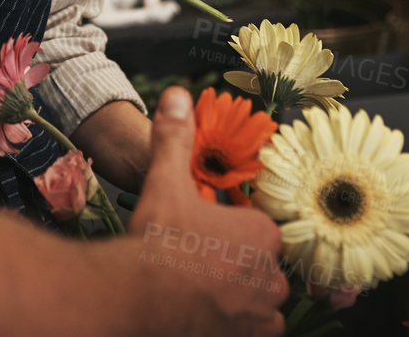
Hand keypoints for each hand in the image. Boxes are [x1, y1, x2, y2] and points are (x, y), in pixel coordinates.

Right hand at [126, 88, 287, 336]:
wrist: (138, 295)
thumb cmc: (157, 238)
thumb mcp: (165, 180)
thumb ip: (175, 137)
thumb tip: (178, 94)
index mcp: (261, 233)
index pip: (261, 231)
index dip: (233, 233)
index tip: (207, 235)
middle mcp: (270, 276)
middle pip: (264, 268)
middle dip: (240, 267)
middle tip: (202, 263)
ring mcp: (258, 313)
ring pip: (264, 304)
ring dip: (244, 298)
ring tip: (206, 290)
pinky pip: (257, 332)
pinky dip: (240, 326)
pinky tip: (210, 315)